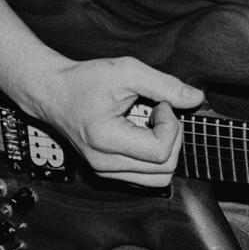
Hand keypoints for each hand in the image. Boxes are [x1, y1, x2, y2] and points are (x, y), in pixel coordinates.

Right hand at [30, 55, 205, 187]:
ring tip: (151, 123)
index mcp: (105, 140)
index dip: (171, 125)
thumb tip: (196, 98)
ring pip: (159, 179)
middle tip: (159, 111)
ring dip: (165, 149)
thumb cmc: (84, 80)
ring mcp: (105, 171)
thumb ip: (164, 85)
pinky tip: (143, 133)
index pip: (161, 151)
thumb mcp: (126, 71)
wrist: (52, 93)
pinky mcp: (108, 172)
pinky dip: (154, 157)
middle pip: (165, 169)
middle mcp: (104, 164)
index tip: (160, 103)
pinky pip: (146, 177)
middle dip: (172, 137)